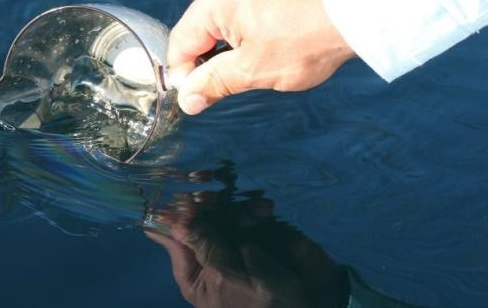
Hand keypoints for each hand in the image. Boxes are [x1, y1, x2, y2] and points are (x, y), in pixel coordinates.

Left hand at [145, 191, 347, 307]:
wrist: (315, 301)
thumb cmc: (265, 303)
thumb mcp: (228, 278)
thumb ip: (206, 248)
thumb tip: (176, 225)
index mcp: (196, 272)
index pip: (177, 239)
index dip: (173, 216)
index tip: (172, 196)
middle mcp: (214, 251)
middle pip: (199, 218)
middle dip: (204, 203)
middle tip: (209, 192)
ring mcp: (239, 239)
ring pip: (225, 209)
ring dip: (234, 204)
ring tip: (250, 209)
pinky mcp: (263, 230)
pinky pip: (252, 210)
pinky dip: (256, 207)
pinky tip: (265, 208)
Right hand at [168, 0, 354, 114]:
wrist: (357, 12)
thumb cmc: (307, 39)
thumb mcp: (253, 71)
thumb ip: (214, 84)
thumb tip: (188, 99)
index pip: (181, 41)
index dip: (184, 74)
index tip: (196, 96)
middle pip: (202, 28)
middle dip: (210, 60)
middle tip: (229, 86)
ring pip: (225, 20)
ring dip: (232, 47)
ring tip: (256, 67)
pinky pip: (247, 8)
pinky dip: (250, 31)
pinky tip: (270, 48)